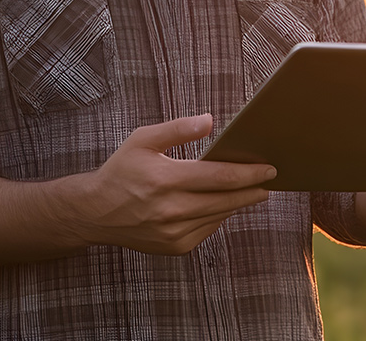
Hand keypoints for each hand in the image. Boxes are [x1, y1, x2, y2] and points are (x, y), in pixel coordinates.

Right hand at [59, 114, 275, 254]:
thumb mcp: (143, 140)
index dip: (250, 173)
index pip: (220, 176)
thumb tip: (210, 120)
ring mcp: (174, 232)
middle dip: (253, 189)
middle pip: (228, 199)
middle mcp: (171, 209)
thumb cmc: (122, 171)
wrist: (95, 212)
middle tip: (269, 180)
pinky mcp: (175, 246)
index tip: (269, 168)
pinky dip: (219, 216)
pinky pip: (209, 229)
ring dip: (239, 203)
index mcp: (165, 179)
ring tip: (252, 190)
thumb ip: (177, 129)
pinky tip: (223, 205)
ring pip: (220, 215)